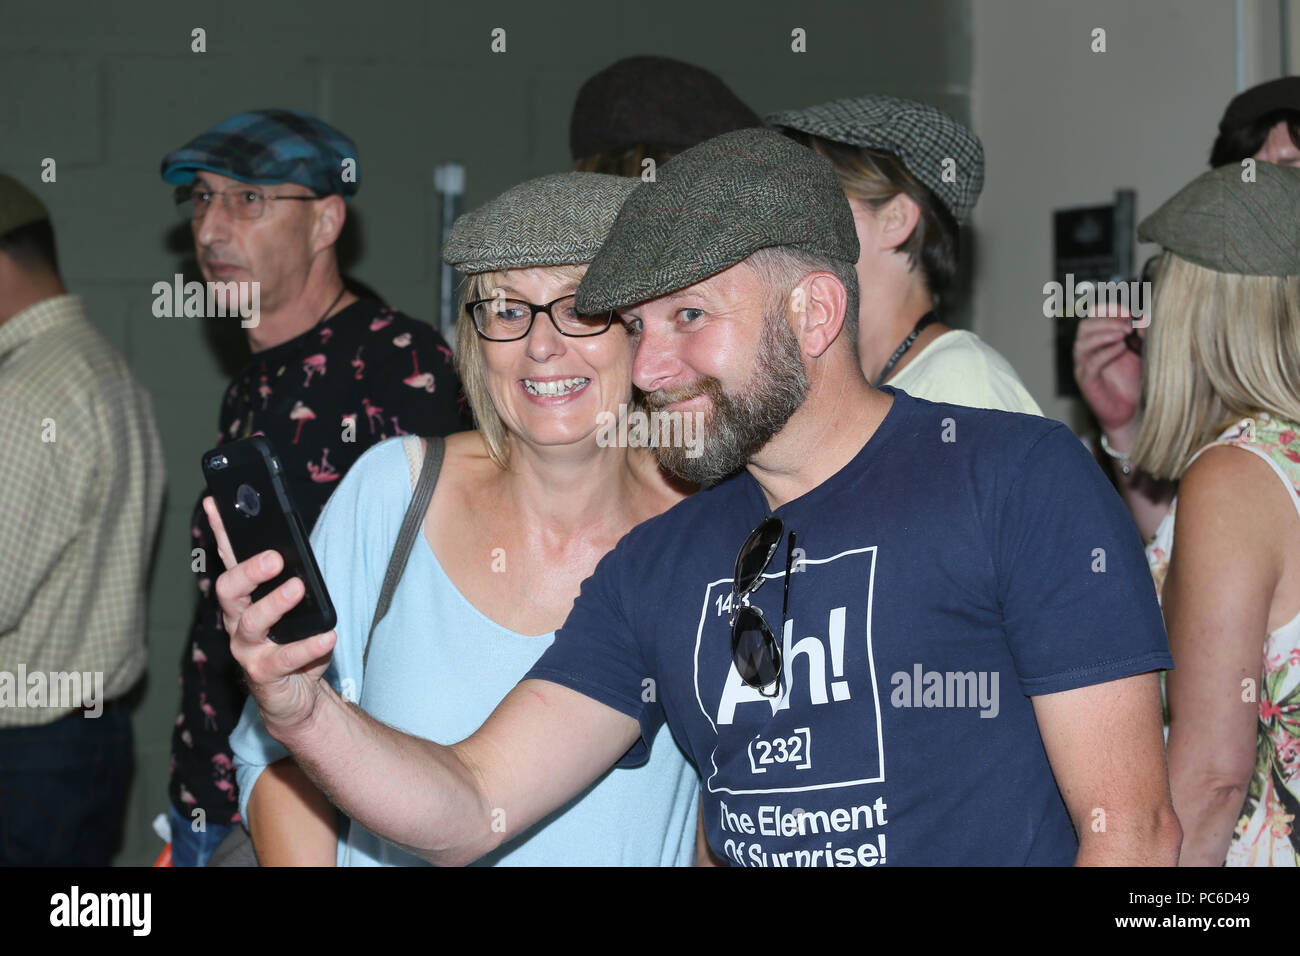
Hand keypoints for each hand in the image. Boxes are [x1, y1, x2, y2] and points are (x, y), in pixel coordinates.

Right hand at [203, 496, 336, 736]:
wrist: (296, 697)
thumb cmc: (294, 641)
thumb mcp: (294, 605)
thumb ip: (291, 577)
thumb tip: (292, 545)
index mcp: (243, 598)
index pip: (228, 559)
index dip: (220, 531)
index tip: (215, 502)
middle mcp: (237, 621)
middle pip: (229, 590)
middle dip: (248, 571)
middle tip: (274, 558)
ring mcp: (247, 649)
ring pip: (250, 623)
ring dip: (275, 603)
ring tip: (299, 588)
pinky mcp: (264, 675)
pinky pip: (283, 659)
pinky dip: (307, 646)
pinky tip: (327, 636)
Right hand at [1073, 307, 1143, 434]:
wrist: (1132, 411)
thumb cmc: (1135, 380)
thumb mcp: (1141, 352)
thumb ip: (1141, 335)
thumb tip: (1143, 318)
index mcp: (1097, 341)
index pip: (1093, 317)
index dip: (1108, 310)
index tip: (1129, 310)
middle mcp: (1086, 352)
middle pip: (1084, 327)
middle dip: (1106, 321)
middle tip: (1128, 323)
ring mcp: (1083, 367)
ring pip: (1083, 343)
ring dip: (1104, 334)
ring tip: (1125, 333)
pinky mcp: (1087, 383)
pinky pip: (1090, 364)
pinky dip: (1105, 353)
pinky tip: (1121, 349)